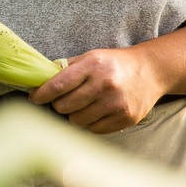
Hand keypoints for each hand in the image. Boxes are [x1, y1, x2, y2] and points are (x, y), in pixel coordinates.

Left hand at [29, 47, 164, 133]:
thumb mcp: (91, 57)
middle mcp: (105, 84)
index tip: (35, 98)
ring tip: (82, 105)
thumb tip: (40, 81)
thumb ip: (66, 68)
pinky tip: (96, 112)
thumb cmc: (114, 64)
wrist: (150, 71)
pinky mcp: (126, 118)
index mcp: (93, 65)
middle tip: (63, 100)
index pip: (58, 85)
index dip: (42, 94)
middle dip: (59, 105)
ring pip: (77, 120)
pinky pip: (94, 129)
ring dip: (74, 115)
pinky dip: (90, 123)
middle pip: (65, 106)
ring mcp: (116, 103)